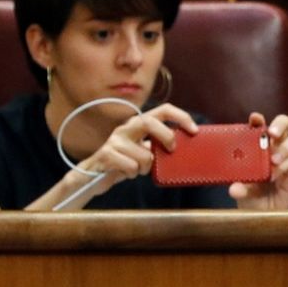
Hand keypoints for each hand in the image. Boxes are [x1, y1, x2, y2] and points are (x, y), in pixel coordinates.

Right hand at [62, 102, 197, 205]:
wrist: (93, 176)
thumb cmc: (123, 163)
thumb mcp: (143, 152)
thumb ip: (158, 147)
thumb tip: (182, 149)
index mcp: (138, 124)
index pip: (162, 110)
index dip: (180, 116)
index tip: (194, 130)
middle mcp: (126, 128)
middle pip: (149, 121)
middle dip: (165, 136)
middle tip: (171, 150)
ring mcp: (115, 140)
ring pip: (144, 154)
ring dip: (145, 167)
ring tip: (137, 169)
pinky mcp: (106, 154)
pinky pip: (131, 166)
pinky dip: (132, 173)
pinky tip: (125, 172)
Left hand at [230, 112, 287, 209]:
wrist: (262, 215)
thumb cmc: (249, 197)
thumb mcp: (241, 192)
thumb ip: (240, 189)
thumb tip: (234, 189)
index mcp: (256, 145)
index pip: (259, 125)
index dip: (258, 119)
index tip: (254, 118)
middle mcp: (273, 147)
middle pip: (284, 125)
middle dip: (279, 125)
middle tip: (271, 134)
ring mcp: (285, 158)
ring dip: (285, 147)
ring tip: (273, 160)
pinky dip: (284, 166)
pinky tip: (274, 176)